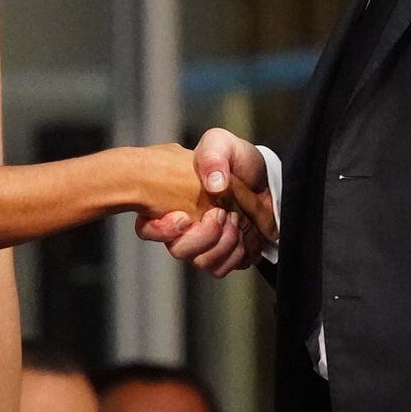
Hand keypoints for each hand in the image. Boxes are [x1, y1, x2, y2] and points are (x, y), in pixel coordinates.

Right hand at [136, 127, 273, 275]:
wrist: (262, 176)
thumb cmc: (235, 158)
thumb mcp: (220, 143)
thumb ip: (213, 156)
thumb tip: (212, 184)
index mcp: (173, 202)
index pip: (147, 229)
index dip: (162, 230)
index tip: (184, 216)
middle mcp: (183, 227)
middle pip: (178, 250)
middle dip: (204, 234)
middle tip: (222, 213)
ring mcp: (203, 244)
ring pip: (201, 262)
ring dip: (223, 243)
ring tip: (236, 220)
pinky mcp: (224, 255)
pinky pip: (221, 268)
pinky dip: (237, 253)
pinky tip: (244, 234)